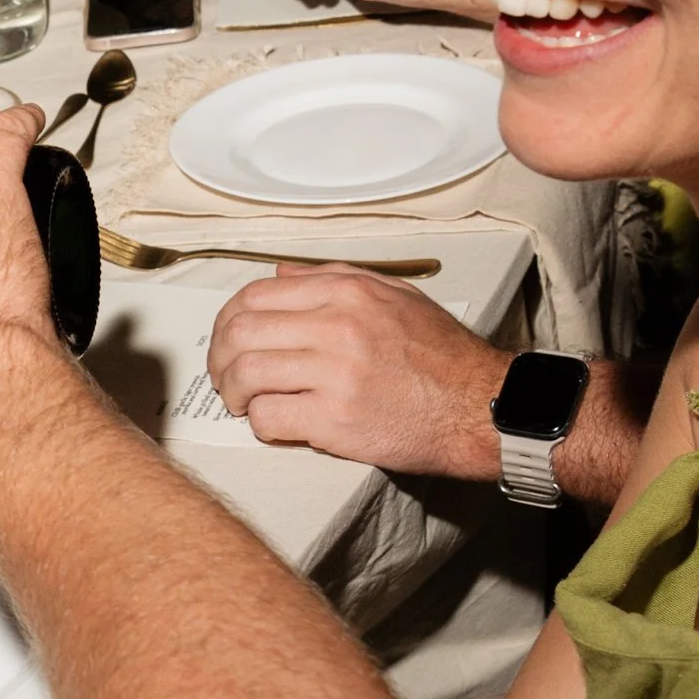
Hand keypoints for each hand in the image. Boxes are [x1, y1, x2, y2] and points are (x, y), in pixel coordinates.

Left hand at [208, 268, 505, 475]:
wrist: (478, 406)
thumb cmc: (440, 357)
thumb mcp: (395, 296)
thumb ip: (333, 279)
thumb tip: (281, 275)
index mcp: (346, 292)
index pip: (254, 296)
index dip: (228, 321)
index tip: (228, 339)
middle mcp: (337, 326)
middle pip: (239, 333)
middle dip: (220, 358)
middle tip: (225, 375)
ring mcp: (334, 373)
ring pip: (245, 374)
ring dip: (234, 393)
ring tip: (243, 402)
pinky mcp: (335, 420)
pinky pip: (268, 417)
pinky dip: (260, 423)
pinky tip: (273, 422)